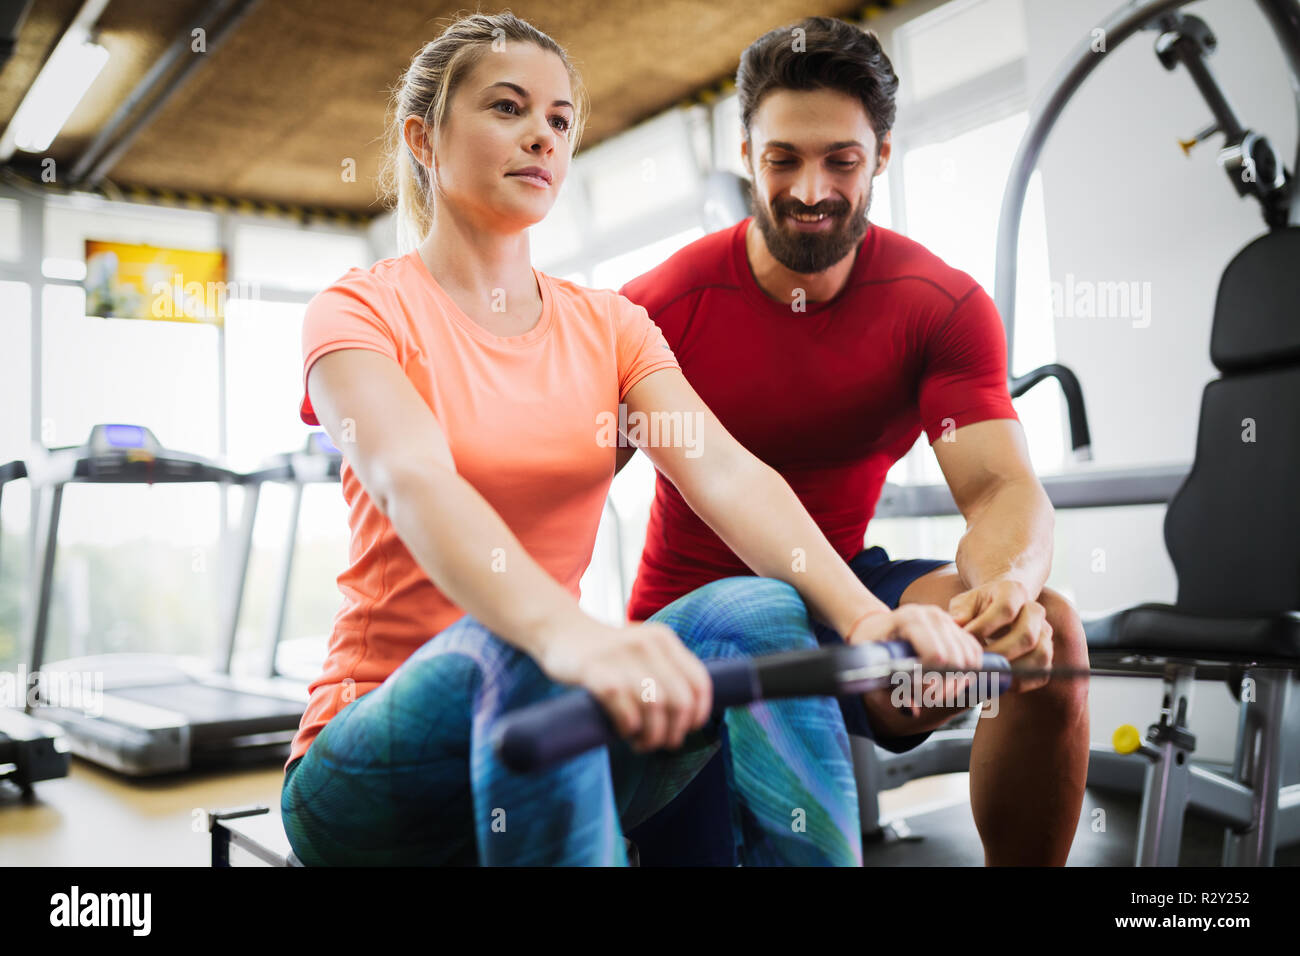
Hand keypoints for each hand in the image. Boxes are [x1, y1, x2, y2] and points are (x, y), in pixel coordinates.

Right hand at [538, 620, 712, 752]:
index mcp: (664, 639)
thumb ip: (667, 671)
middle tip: (661, 742)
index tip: (687, 730)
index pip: (699, 682)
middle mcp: (647, 643)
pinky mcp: (594, 670)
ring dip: (651, 735)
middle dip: (674, 731)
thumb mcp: (643, 649)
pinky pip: (624, 708)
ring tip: (640, 742)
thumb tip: (689, 716)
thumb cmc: (607, 652)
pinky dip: (628, 728)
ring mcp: (620, 655)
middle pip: (680, 700)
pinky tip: (623, 730)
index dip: (698, 714)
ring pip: (655, 706)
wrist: (561, 629)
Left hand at [846, 605, 985, 715]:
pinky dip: (969, 671)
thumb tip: (913, 711)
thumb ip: (889, 692)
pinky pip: (974, 652)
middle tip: (929, 698)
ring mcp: (946, 619)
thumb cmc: (871, 646)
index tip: (918, 694)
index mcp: (909, 620)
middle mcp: (931, 615)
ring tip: (937, 691)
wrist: (875, 625)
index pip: (936, 656)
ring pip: (970, 657)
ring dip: (959, 682)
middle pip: (956, 660)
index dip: (932, 682)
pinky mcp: (955, 626)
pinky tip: (950, 681)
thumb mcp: (871, 668)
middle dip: (946, 687)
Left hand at [948, 580, 1052, 691]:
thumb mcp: (965, 603)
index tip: (965, 638)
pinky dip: (1020, 681)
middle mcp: (1035, 610)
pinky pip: (1041, 673)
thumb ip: (961, 612)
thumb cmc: (977, 608)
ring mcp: (1044, 633)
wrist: (998, 609)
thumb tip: (958, 624)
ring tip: (988, 673)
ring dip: (1013, 669)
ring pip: (1040, 655)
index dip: (984, 627)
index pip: (1006, 609)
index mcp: (1014, 591)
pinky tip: (998, 681)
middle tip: (977, 662)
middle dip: (999, 653)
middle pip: (1027, 634)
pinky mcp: (1045, 654)